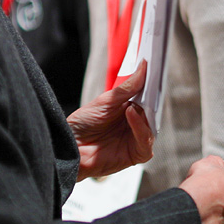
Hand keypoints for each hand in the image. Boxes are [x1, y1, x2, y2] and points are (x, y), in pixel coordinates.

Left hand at [68, 60, 153, 180]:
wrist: (68, 145)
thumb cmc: (83, 124)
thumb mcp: (106, 100)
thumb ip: (127, 87)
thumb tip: (143, 68)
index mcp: (129, 111)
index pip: (147, 99)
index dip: (152, 86)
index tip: (155, 71)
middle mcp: (134, 125)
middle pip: (152, 113)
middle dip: (153, 99)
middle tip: (152, 84)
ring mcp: (135, 140)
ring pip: (152, 127)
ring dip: (145, 114)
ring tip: (132, 105)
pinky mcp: (134, 154)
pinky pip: (145, 142)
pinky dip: (141, 128)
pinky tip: (131, 115)